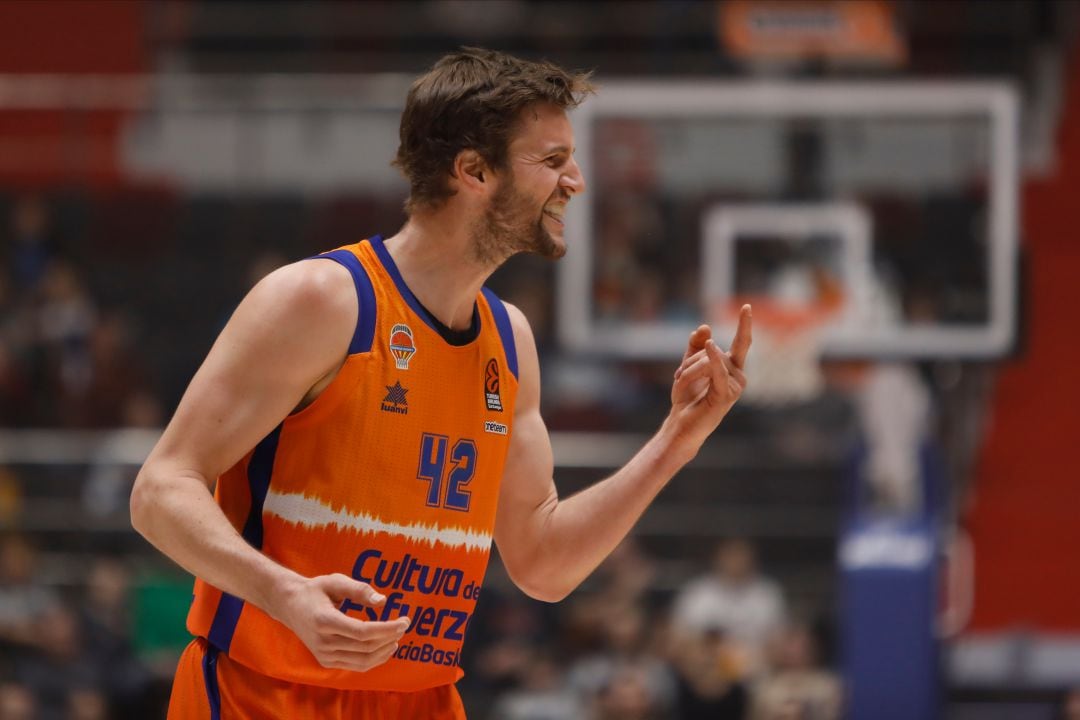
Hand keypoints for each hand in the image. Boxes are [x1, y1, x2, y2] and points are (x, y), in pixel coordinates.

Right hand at [271, 573, 409, 671]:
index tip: (404, 621)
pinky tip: (385, 647)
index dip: (387, 628)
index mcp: (324, 621)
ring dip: (385, 651)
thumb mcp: (335, 581)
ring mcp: (324, 655)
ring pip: (362, 661)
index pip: (363, 632)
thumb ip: (359, 589)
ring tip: (397, 637)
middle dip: (390, 637)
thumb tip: (382, 601)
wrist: (290, 606)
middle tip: (404, 624)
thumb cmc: (315, 590)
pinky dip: (374, 659)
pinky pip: (355, 666)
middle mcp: (323, 642)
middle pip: (366, 647)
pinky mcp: (326, 661)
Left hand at [666, 305, 751, 454]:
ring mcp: (734, 387)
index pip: (741, 343)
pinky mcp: (726, 396)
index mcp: (732, 368)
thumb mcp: (688, 367)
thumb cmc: (687, 398)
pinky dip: (713, 359)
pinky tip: (709, 345)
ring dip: (688, 371)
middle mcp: (738, 376)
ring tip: (679, 387)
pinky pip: (718, 372)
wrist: (681, 424)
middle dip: (691, 360)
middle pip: (715, 350)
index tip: (746, 307)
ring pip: (709, 360)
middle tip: (677, 377)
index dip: (744, 325)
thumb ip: (695, 347)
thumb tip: (704, 327)